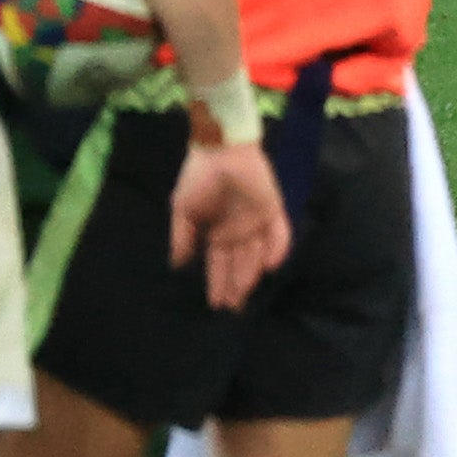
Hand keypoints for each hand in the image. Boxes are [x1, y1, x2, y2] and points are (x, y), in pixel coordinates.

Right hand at [171, 138, 292, 311]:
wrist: (218, 150)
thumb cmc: (199, 177)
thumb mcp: (183, 209)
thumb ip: (182, 237)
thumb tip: (177, 265)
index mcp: (218, 231)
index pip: (219, 263)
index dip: (218, 282)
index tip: (215, 303)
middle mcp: (238, 231)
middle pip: (239, 263)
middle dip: (235, 285)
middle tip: (233, 307)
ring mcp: (256, 221)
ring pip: (256, 253)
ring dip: (251, 273)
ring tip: (243, 292)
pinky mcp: (272, 208)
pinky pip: (279, 232)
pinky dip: (277, 248)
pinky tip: (269, 266)